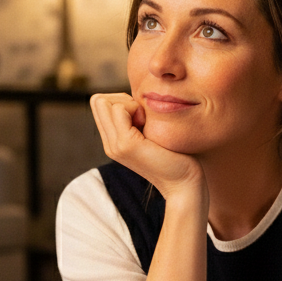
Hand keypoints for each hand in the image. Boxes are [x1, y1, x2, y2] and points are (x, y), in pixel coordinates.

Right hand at [90, 93, 204, 202]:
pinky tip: (150, 126)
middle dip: (121, 99)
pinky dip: (135, 108)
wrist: (184, 183)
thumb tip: (136, 97)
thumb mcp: (151, 132)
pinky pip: (119, 109)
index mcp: (113, 141)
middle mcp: (109, 143)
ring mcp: (114, 145)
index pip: (99, 103)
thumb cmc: (176, 154)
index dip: (121, 101)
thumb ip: (138, 118)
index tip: (142, 116)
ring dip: (128, 104)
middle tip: (143, 117)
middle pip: (97, 100)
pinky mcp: (125, 144)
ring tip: (146, 123)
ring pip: (103, 101)